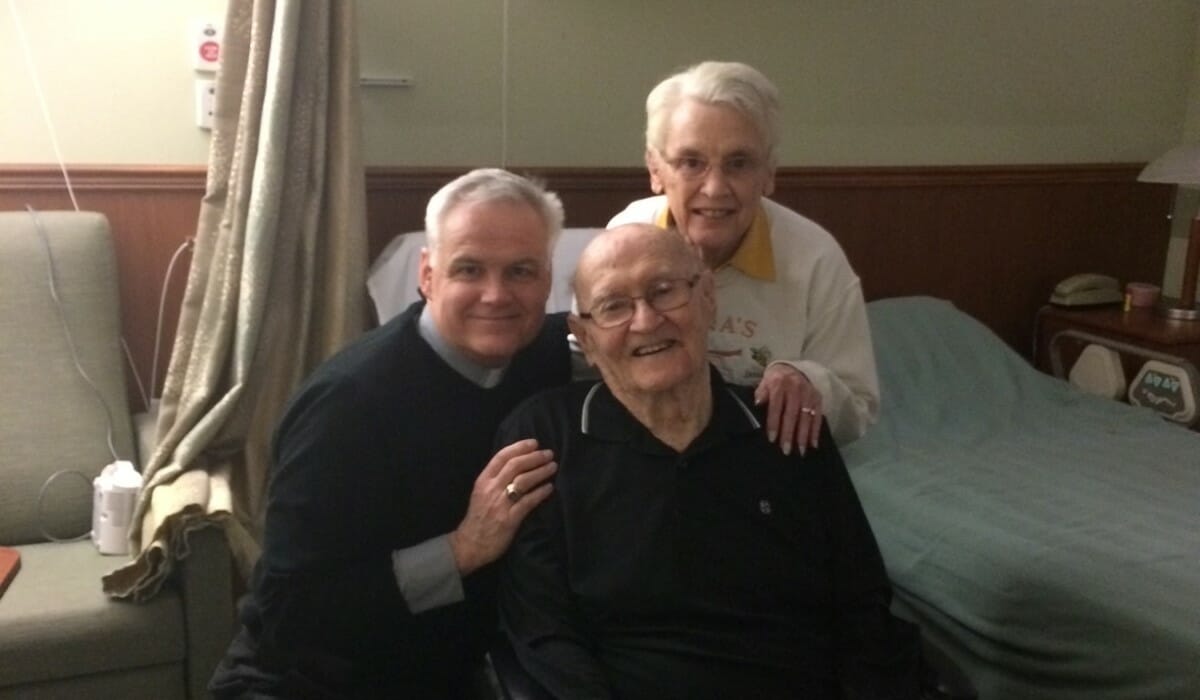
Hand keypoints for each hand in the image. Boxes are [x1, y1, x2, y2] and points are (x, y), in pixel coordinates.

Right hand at [449, 439, 556, 574]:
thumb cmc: (478, 518)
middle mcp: (491, 489)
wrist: (470, 545)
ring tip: (553, 467)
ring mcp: (500, 504)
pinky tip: (550, 488)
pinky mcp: (509, 519)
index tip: (534, 442)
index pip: (501, 457)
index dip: (519, 447)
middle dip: (534, 457)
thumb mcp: (481, 493)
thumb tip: (518, 464)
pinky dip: (541, 493)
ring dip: (541, 471)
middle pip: (515, 465)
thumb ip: (496, 479)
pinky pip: (528, 502)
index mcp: (483, 480)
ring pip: (523, 481)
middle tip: (549, 453)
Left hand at [754, 364, 821, 455]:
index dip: (774, 423)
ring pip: (806, 417)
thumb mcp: (764, 383)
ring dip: (803, 435)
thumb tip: (757, 404)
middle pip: (792, 414)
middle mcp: (795, 388)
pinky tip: (813, 444)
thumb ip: (761, 393)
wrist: (792, 369)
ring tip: (801, 451)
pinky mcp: (818, 398)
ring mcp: (808, 393)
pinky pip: (818, 416)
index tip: (772, 439)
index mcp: (779, 384)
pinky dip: (816, 431)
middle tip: (786, 450)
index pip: (776, 406)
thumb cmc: (774, 381)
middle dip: (789, 434)